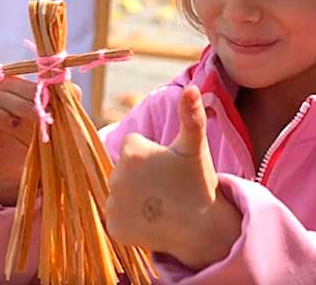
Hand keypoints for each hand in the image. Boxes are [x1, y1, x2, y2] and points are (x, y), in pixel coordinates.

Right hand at [0, 76, 80, 204]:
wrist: (29, 170)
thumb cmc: (40, 138)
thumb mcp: (55, 121)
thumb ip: (64, 102)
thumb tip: (73, 88)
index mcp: (5, 91)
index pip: (11, 81)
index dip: (28, 89)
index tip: (46, 100)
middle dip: (17, 102)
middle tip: (37, 115)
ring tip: (14, 124)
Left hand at [105, 85, 241, 269]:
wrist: (202, 228)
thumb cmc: (198, 182)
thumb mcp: (194, 145)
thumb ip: (191, 115)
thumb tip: (191, 87)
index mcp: (131, 152)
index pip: (133, 145)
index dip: (152, 155)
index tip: (169, 167)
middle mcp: (115, 176)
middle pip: (124, 170)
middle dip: (141, 175)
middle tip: (167, 186)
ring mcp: (113, 204)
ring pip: (120, 193)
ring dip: (135, 196)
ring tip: (160, 204)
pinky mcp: (114, 228)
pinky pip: (118, 218)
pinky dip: (131, 220)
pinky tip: (151, 220)